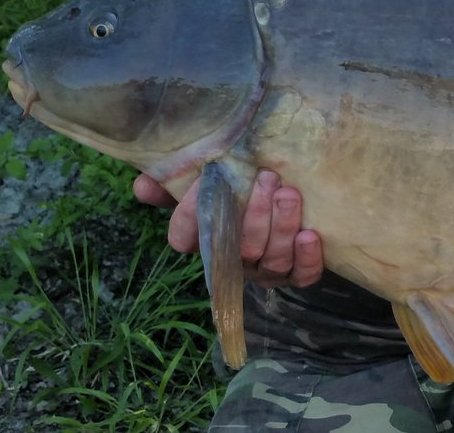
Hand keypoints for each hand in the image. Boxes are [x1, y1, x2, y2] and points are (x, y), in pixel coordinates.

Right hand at [133, 169, 324, 288]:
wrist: (286, 187)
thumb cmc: (241, 185)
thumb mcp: (210, 177)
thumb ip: (175, 180)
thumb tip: (143, 187)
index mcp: (209, 238)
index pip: (186, 239)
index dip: (189, 221)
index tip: (200, 192)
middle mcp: (237, 259)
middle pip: (241, 249)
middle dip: (254, 214)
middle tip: (267, 178)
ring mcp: (268, 268)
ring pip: (273, 260)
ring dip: (281, 227)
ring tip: (290, 195)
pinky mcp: (299, 271)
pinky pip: (302, 275)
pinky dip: (306, 258)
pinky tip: (310, 235)